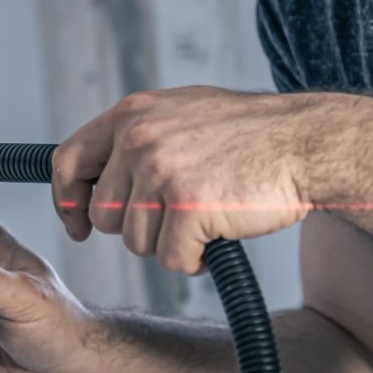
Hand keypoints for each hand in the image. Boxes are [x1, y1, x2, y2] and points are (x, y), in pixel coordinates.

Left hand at [52, 87, 321, 274]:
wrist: (305, 142)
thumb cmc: (249, 134)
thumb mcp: (181, 113)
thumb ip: (138, 136)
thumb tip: (98, 175)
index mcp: (131, 113)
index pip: (67, 161)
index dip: (68, 201)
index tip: (79, 226)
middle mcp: (139, 138)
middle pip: (104, 215)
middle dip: (137, 228)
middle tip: (177, 218)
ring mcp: (162, 171)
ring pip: (136, 242)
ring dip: (170, 243)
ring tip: (207, 218)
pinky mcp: (188, 206)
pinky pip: (172, 260)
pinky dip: (196, 260)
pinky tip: (219, 235)